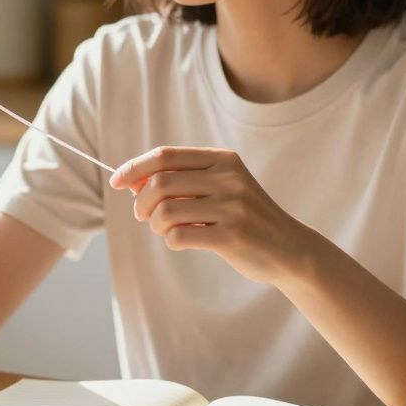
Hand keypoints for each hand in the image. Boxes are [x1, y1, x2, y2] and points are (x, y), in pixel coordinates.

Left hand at [108, 146, 315, 284]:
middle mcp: (228, 178)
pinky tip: (184, 241)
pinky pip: (178, 236)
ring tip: (167, 230)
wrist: (289, 249)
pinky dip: (171, 241)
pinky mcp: (232, 235)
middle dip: (141, 202)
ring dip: (156, 225)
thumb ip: (181, 182)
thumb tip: (131, 181)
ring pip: (166, 211)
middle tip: (143, 216)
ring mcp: (232, 206)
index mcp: (223, 160)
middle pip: (160, 183)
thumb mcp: (219, 189)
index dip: (134, 168)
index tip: (116, 181)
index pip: (165, 156)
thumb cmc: (244, 217)